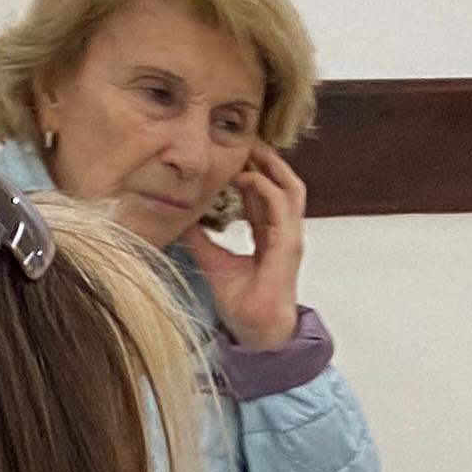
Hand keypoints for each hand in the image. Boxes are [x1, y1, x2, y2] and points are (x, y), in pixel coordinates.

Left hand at [181, 139, 308, 351]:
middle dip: (266, 160)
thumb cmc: (242, 303)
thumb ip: (201, 239)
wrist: (257, 332)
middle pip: (283, 184)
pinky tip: (245, 177)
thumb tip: (181, 220)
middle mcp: (283, 232)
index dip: (252, 172)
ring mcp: (289, 237)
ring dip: (272, 166)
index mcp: (270, 236)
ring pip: (290, 188)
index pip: (265, 194)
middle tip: (245, 140)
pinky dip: (265, 188)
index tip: (233, 155)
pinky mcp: (288, 245)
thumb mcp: (213, 262)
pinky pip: (281, 207)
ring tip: (251, 148)